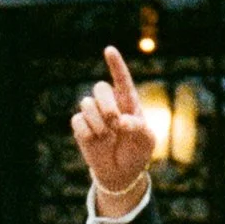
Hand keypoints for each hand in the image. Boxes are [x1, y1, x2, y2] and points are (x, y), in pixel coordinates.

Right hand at [70, 45, 155, 217]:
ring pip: (87, 103)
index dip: (115, 65)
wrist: (120, 173)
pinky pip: (78, 120)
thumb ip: (139, 128)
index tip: (109, 50)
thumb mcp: (147, 141)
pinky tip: (96, 141)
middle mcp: (109, 103)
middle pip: (100, 88)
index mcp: (128, 102)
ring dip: (98, 122)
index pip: (122, 79)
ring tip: (106, 136)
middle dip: (107, 104)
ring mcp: (93, 114)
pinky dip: (88, 132)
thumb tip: (120, 122)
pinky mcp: (80, 126)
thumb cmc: (137, 152)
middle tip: (115, 122)